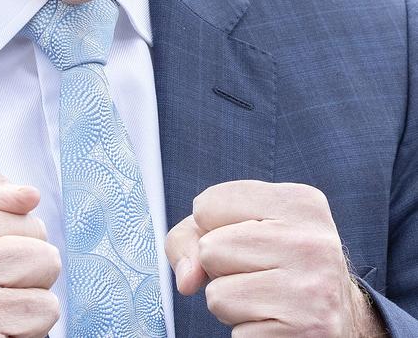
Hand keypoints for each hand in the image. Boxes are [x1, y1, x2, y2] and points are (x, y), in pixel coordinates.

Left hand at [165, 180, 383, 336]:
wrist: (340, 318)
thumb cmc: (277, 265)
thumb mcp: (241, 227)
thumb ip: (192, 236)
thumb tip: (186, 278)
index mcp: (299, 202)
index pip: (207, 204)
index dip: (213, 228)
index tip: (248, 238)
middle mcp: (312, 241)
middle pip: (210, 249)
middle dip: (221, 267)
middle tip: (259, 272)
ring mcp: (312, 289)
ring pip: (217, 294)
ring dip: (231, 301)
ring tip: (265, 296)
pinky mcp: (306, 332)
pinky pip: (236, 332)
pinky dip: (246, 330)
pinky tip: (275, 322)